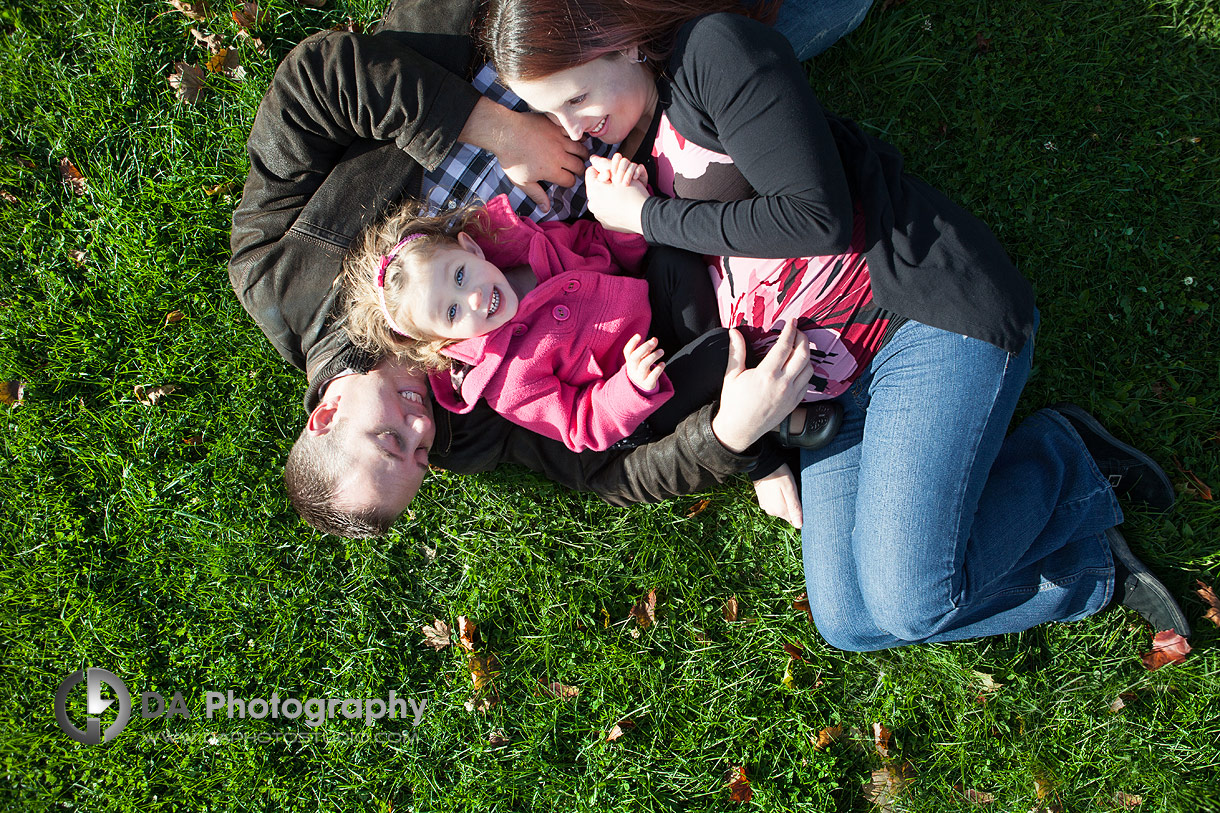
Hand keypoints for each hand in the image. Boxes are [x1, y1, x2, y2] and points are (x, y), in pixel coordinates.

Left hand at [459, 98, 588, 210]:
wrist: (505, 133)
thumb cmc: (512, 159)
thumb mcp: (522, 182)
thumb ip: (537, 195)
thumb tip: (546, 209)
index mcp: (552, 170)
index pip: (570, 180)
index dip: (570, 183)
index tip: (567, 182)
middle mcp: (559, 156)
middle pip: (578, 165)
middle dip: (579, 170)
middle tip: (576, 170)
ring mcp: (559, 140)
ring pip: (580, 149)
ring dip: (583, 155)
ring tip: (581, 157)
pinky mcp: (556, 127)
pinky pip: (573, 133)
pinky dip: (578, 138)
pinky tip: (578, 141)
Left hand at [585, 154, 647, 233]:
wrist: (646, 216)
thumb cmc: (633, 194)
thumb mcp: (619, 175)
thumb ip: (604, 165)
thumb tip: (592, 158)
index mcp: (593, 192)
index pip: (590, 173)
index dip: (602, 170)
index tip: (613, 174)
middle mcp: (592, 205)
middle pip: (595, 187)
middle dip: (604, 184)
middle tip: (619, 185)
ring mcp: (599, 216)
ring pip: (600, 200)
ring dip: (608, 196)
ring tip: (622, 196)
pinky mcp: (606, 224)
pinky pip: (605, 211)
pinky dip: (611, 207)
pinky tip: (622, 206)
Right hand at [623, 334, 664, 391]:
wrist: (640, 390)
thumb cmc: (641, 370)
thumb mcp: (643, 359)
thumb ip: (648, 349)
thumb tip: (655, 339)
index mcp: (630, 362)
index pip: (627, 352)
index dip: (632, 343)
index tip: (638, 335)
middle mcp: (633, 369)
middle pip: (635, 357)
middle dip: (644, 348)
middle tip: (653, 342)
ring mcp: (640, 377)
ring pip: (644, 365)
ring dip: (653, 356)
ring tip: (662, 351)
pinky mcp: (647, 383)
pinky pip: (653, 376)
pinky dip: (659, 369)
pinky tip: (663, 364)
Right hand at [711, 321, 812, 452]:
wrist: (739, 430)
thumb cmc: (733, 402)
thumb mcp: (731, 375)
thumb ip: (736, 352)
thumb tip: (735, 331)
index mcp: (766, 374)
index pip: (784, 346)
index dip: (790, 331)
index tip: (793, 321)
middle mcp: (783, 383)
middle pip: (803, 355)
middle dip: (804, 339)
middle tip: (799, 332)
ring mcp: (791, 395)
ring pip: (809, 368)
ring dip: (807, 355)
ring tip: (799, 348)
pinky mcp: (794, 403)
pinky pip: (807, 383)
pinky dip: (806, 372)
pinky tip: (798, 367)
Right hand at [752, 464, 802, 528]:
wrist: (763, 464)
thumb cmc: (779, 475)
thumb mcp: (790, 490)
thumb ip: (795, 509)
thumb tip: (799, 526)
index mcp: (780, 511)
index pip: (794, 520)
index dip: (800, 513)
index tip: (802, 501)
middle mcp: (771, 511)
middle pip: (788, 514)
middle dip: (793, 507)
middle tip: (796, 492)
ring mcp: (765, 506)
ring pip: (781, 508)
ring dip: (786, 502)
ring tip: (787, 489)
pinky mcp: (762, 500)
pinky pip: (774, 503)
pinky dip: (778, 499)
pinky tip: (779, 489)